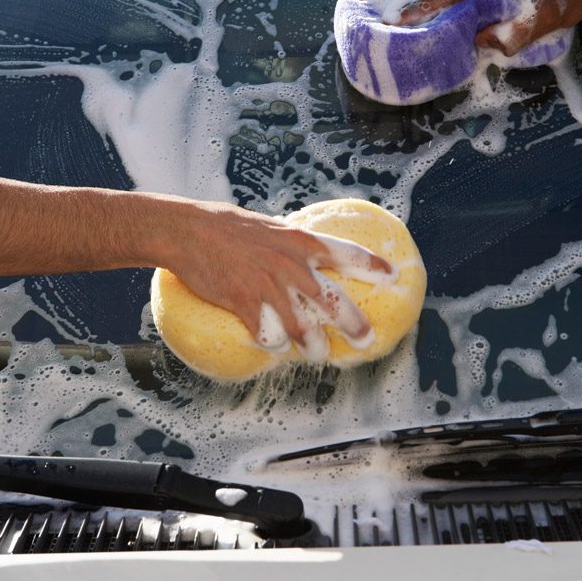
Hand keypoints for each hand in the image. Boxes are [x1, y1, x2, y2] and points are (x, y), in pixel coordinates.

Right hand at [162, 200, 393, 356]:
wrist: (187, 231)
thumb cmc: (226, 226)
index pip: (346, 253)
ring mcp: (268, 286)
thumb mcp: (268, 226)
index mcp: (299, 241)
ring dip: (314, 346)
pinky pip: (269, 335)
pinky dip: (274, 344)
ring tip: (319, 354)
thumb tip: (306, 255)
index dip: (372, 265)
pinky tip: (273, 346)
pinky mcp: (244, 303)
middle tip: (367, 339)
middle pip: (333, 301)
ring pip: (303, 327)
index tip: (393, 276)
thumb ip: (290, 244)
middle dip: (354, 324)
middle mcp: (290, 265)